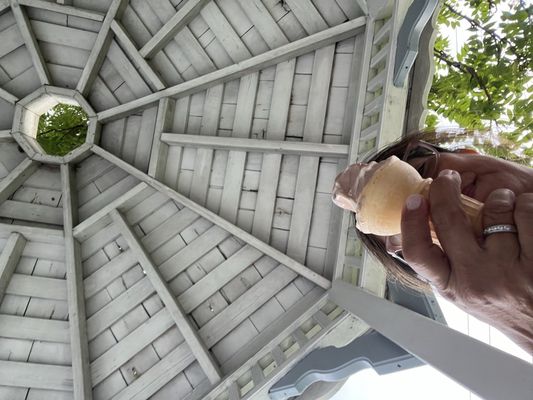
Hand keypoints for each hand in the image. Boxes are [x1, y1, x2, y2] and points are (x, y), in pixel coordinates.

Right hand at [400, 169, 532, 353]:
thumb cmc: (495, 300)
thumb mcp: (457, 289)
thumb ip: (433, 263)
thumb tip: (393, 238)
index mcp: (449, 285)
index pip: (418, 253)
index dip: (411, 222)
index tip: (414, 199)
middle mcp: (476, 280)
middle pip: (451, 221)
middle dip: (446, 189)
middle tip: (447, 178)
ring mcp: (509, 272)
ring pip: (496, 209)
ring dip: (498, 198)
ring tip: (500, 207)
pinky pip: (526, 211)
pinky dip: (523, 204)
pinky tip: (520, 214)